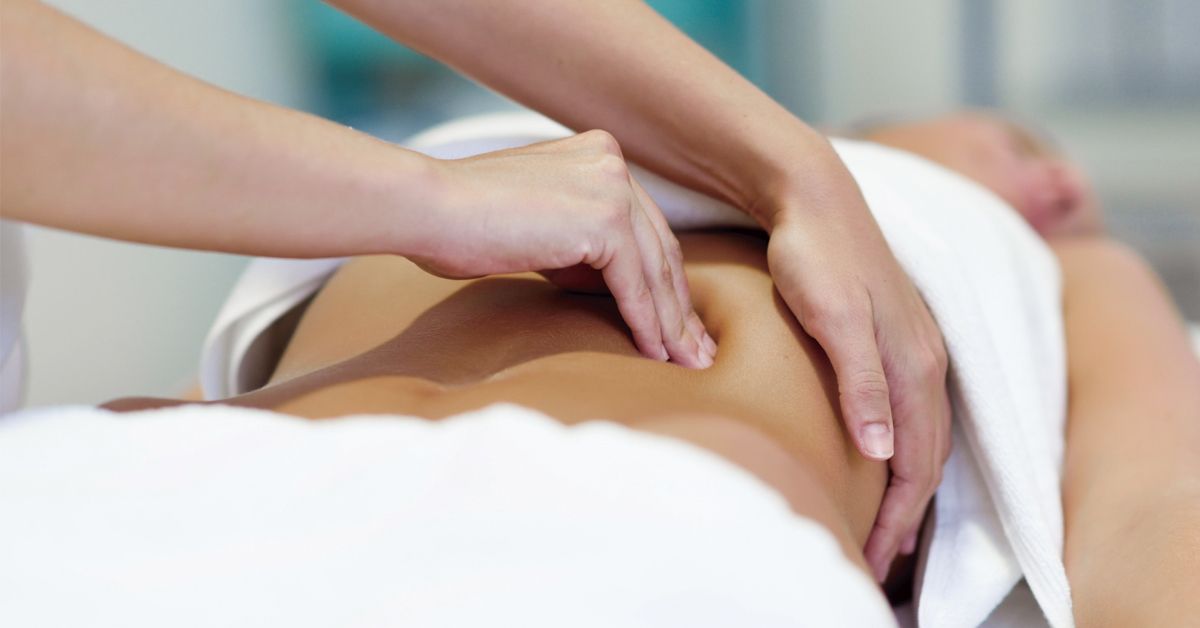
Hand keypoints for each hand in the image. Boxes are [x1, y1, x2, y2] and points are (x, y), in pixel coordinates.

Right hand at [413, 130, 715, 368]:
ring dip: (672, 324)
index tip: (677, 323)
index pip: (644, 229)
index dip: (663, 281)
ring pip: (655, 270)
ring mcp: (611, 186)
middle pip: (659, 248)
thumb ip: (579, 244)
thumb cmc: (462, 225)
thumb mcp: (538, 228)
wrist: (429, 209)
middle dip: (679, 307)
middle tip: (696, 351)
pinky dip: (647, 323)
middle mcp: (612, 161)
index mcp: (598, 154)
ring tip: (686, 364)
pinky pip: (635, 284)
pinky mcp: (604, 218)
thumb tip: (614, 287)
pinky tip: (655, 354)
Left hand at [765, 175, 951, 581]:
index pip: (917, 461)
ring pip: (924, 435)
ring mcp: (915, 346)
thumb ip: (861, 382)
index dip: (898, 515)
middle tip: (878, 559)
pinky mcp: (895, 335)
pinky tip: (884, 457)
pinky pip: (913, 410)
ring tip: (886, 525)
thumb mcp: (833, 318)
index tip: (875, 557)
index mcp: (915, 364)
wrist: (813, 194)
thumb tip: (884, 452)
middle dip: (906, 513)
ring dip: (907, 486)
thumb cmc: (814, 255)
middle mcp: (926, 359)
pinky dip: (904, 448)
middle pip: (928, 456)